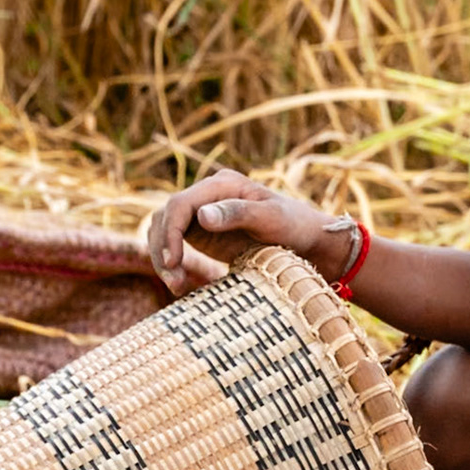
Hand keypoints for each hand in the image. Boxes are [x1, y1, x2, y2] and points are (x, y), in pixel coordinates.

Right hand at [147, 170, 348, 295]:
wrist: (306, 240)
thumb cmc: (294, 225)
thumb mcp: (272, 219)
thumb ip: (239, 213)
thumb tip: (202, 214)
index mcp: (223, 184)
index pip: (180, 204)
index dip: (170, 232)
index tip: (174, 261)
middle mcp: (208, 194)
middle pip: (165, 217)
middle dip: (163, 249)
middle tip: (175, 281)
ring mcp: (202, 213)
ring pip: (163, 231)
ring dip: (163, 258)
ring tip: (177, 285)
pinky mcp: (202, 232)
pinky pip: (174, 243)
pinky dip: (171, 262)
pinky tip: (180, 283)